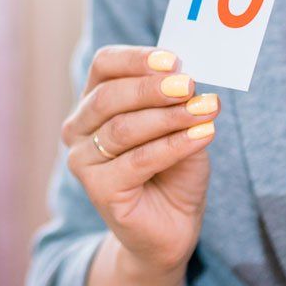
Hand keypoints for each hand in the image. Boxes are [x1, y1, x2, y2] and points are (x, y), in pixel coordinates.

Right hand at [61, 47, 221, 274]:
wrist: (172, 227)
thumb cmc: (173, 171)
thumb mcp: (180, 126)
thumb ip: (178, 102)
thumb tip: (188, 79)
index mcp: (94, 102)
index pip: (104, 66)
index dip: (136, 58)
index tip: (174, 60)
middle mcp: (79, 129)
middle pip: (108, 96)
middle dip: (152, 87)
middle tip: (191, 84)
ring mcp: (83, 161)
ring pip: (123, 128)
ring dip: (169, 117)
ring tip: (206, 110)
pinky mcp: (98, 189)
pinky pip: (139, 160)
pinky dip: (174, 145)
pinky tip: (203, 136)